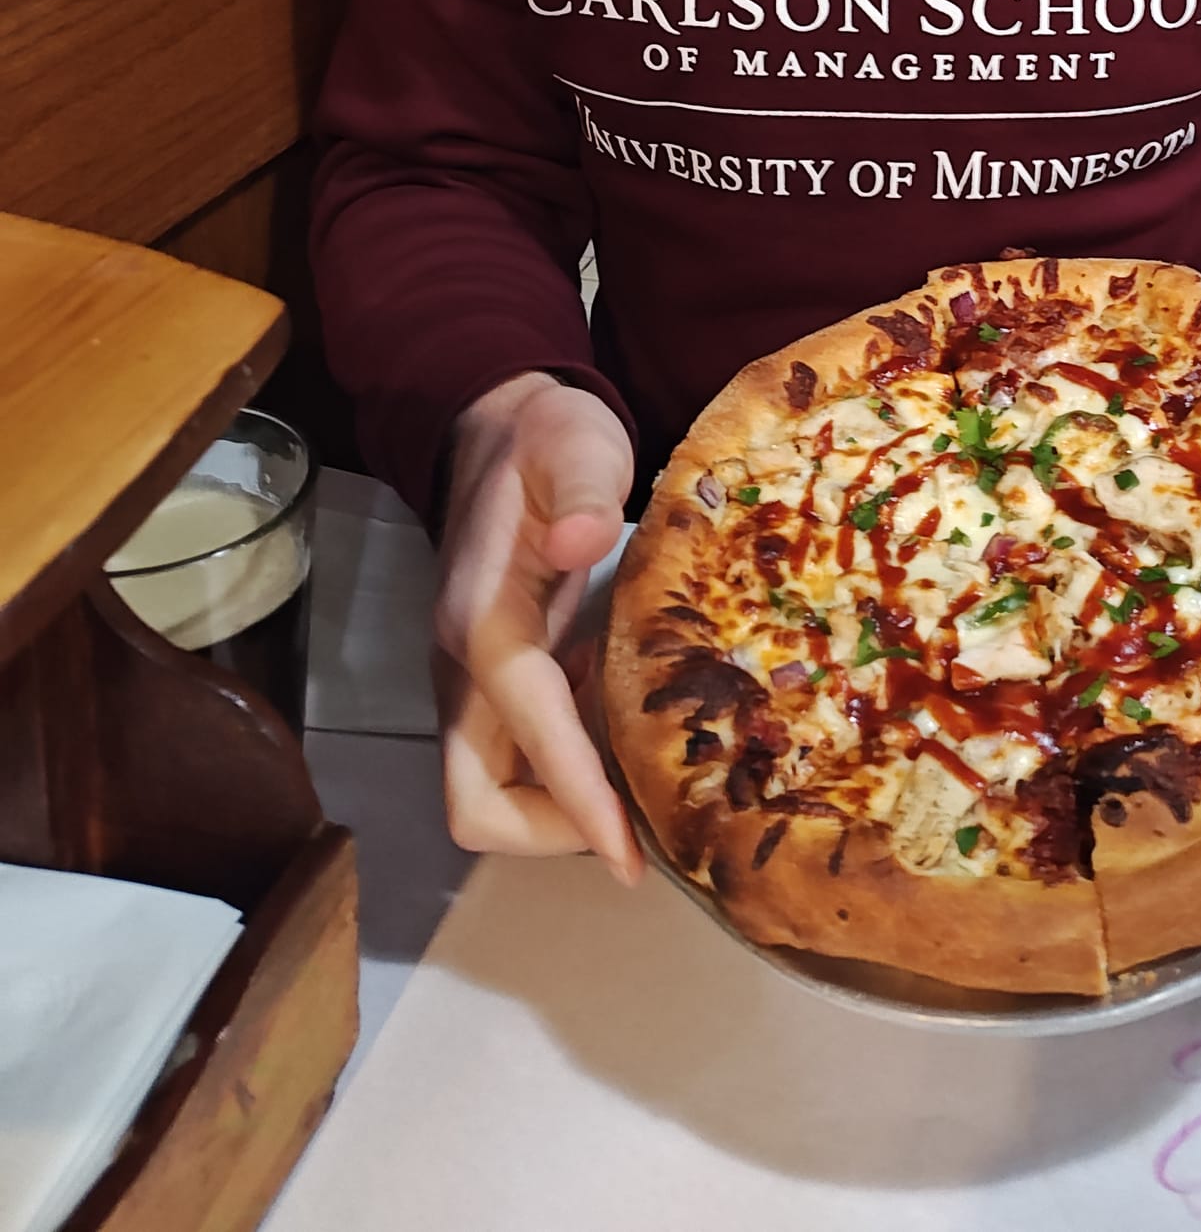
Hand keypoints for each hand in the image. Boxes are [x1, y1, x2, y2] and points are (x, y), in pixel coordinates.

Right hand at [433, 372, 643, 881]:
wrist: (500, 428)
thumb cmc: (549, 440)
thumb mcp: (576, 444)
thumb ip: (583, 489)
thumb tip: (585, 540)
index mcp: (482, 622)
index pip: (525, 735)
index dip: (576, 801)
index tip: (628, 859)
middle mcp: (461, 668)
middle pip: (477, 800)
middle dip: (552, 832)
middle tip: (643, 826)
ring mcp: (469, 681)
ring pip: (492, 790)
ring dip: (562, 807)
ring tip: (649, 782)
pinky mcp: (489, 682)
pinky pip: (517, 757)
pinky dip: (568, 769)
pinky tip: (628, 733)